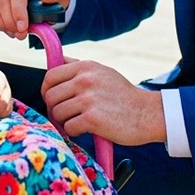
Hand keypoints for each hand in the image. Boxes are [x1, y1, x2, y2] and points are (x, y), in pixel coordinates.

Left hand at [42, 58, 165, 145]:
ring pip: (57, 113)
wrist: (147, 114)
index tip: (53, 100)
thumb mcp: (102, 72)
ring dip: (65, 122)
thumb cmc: (123, 96)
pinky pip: (69, 128)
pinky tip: (86, 129)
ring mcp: (88, 99)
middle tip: (65, 116)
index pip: (50, 76)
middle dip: (54, 109)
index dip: (47, 90)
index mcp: (86, 67)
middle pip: (51, 96)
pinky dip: (75, 132)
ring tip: (79, 122)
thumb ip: (78, 67)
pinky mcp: (92, 119)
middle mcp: (85, 80)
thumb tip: (54, 62)